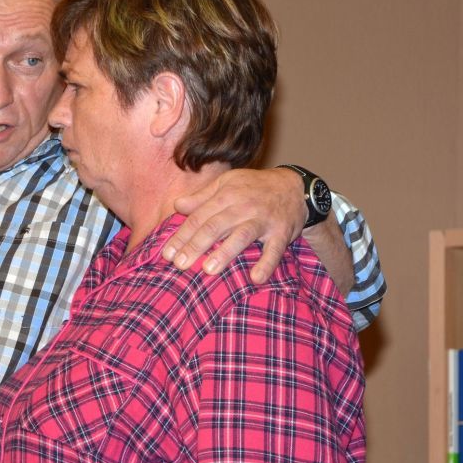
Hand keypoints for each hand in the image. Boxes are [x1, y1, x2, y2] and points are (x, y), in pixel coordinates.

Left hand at [162, 167, 302, 282]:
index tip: (166, 254)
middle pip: (215, 226)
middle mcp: (243, 206)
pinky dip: (266, 263)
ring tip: (208, 270)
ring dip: (225, 253)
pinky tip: (256, 278)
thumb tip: (177, 206)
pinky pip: (274, 249)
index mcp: (226, 195)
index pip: (199, 217)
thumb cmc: (254, 187)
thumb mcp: (227, 184)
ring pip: (241, 236)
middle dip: (195, 246)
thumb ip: (202, 196)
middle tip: (179, 266)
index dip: (182, 235)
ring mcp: (263, 220)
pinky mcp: (282, 232)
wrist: (295, 187)